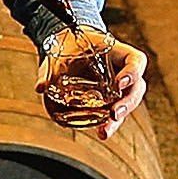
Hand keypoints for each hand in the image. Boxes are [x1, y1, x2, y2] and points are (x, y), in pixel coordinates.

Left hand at [35, 27, 149, 140]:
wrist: (72, 47)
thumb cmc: (71, 46)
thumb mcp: (61, 53)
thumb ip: (49, 69)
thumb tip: (40, 87)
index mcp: (119, 53)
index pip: (136, 62)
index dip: (133, 72)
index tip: (119, 83)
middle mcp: (124, 71)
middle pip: (137, 88)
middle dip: (127, 103)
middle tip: (114, 113)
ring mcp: (120, 87)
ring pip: (127, 104)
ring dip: (118, 120)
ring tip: (104, 132)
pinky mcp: (111, 99)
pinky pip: (114, 112)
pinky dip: (108, 123)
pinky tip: (101, 133)